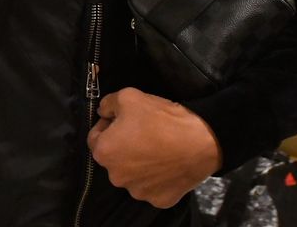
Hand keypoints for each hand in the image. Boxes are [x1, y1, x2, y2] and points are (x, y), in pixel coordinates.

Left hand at [88, 87, 221, 207]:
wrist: (202, 141)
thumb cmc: (161, 118)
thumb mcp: (128, 96)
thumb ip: (107, 104)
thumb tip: (103, 113)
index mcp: (104, 153)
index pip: (95, 137)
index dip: (107, 126)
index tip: (122, 120)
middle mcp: (116, 177)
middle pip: (114, 158)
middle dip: (122, 145)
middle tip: (142, 133)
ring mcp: (139, 192)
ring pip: (132, 174)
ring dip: (138, 163)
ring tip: (156, 148)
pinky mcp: (159, 200)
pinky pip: (152, 187)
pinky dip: (156, 177)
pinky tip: (167, 164)